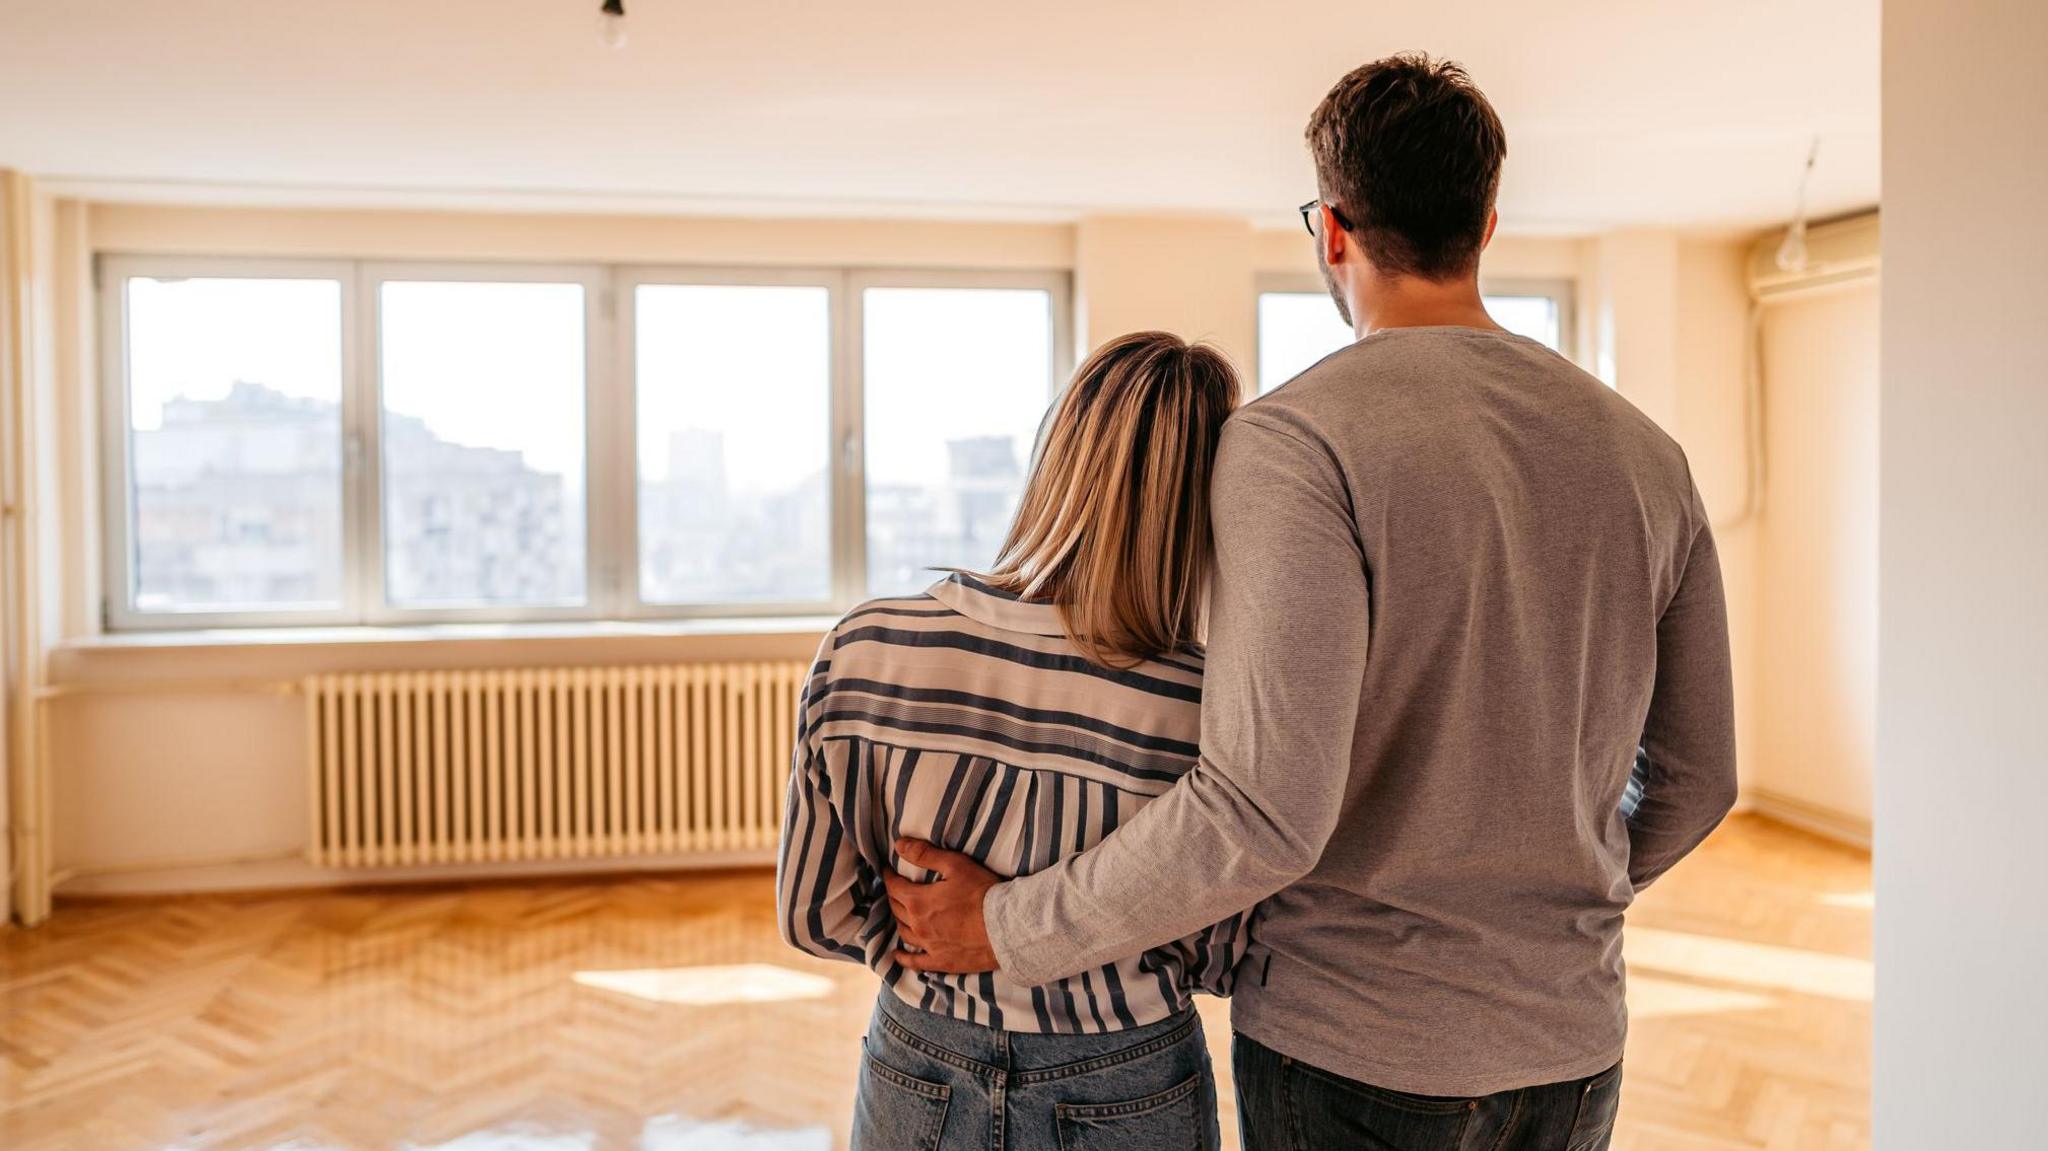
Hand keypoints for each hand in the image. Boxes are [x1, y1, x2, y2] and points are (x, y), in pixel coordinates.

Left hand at [883, 838, 1001, 973]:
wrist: (1006, 928)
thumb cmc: (983, 893)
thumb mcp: (955, 865)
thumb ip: (925, 854)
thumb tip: (899, 844)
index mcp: (918, 901)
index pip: (894, 886)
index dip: (889, 876)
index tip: (888, 870)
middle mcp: (918, 925)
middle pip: (896, 909)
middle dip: (894, 896)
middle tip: (896, 888)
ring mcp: (928, 946)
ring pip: (903, 932)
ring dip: (899, 920)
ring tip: (900, 913)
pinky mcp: (941, 962)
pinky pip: (915, 962)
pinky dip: (904, 958)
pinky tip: (898, 955)